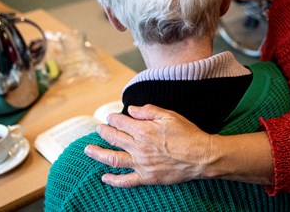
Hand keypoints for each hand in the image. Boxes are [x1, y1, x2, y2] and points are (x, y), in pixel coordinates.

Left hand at [84, 104, 211, 187]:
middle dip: (103, 132)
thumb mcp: (169, 115)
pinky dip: (114, 180)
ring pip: (114, 159)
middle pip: (114, 138)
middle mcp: (139, 147)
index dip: (113, 118)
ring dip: (98, 154)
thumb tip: (131, 110)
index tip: (110, 117)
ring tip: (88, 150)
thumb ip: (148, 111)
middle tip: (98, 129)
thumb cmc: (187, 134)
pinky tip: (104, 177)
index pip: (121, 122)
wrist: (201, 156)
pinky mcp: (147, 177)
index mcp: (144, 130)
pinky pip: (126, 181)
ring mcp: (142, 164)